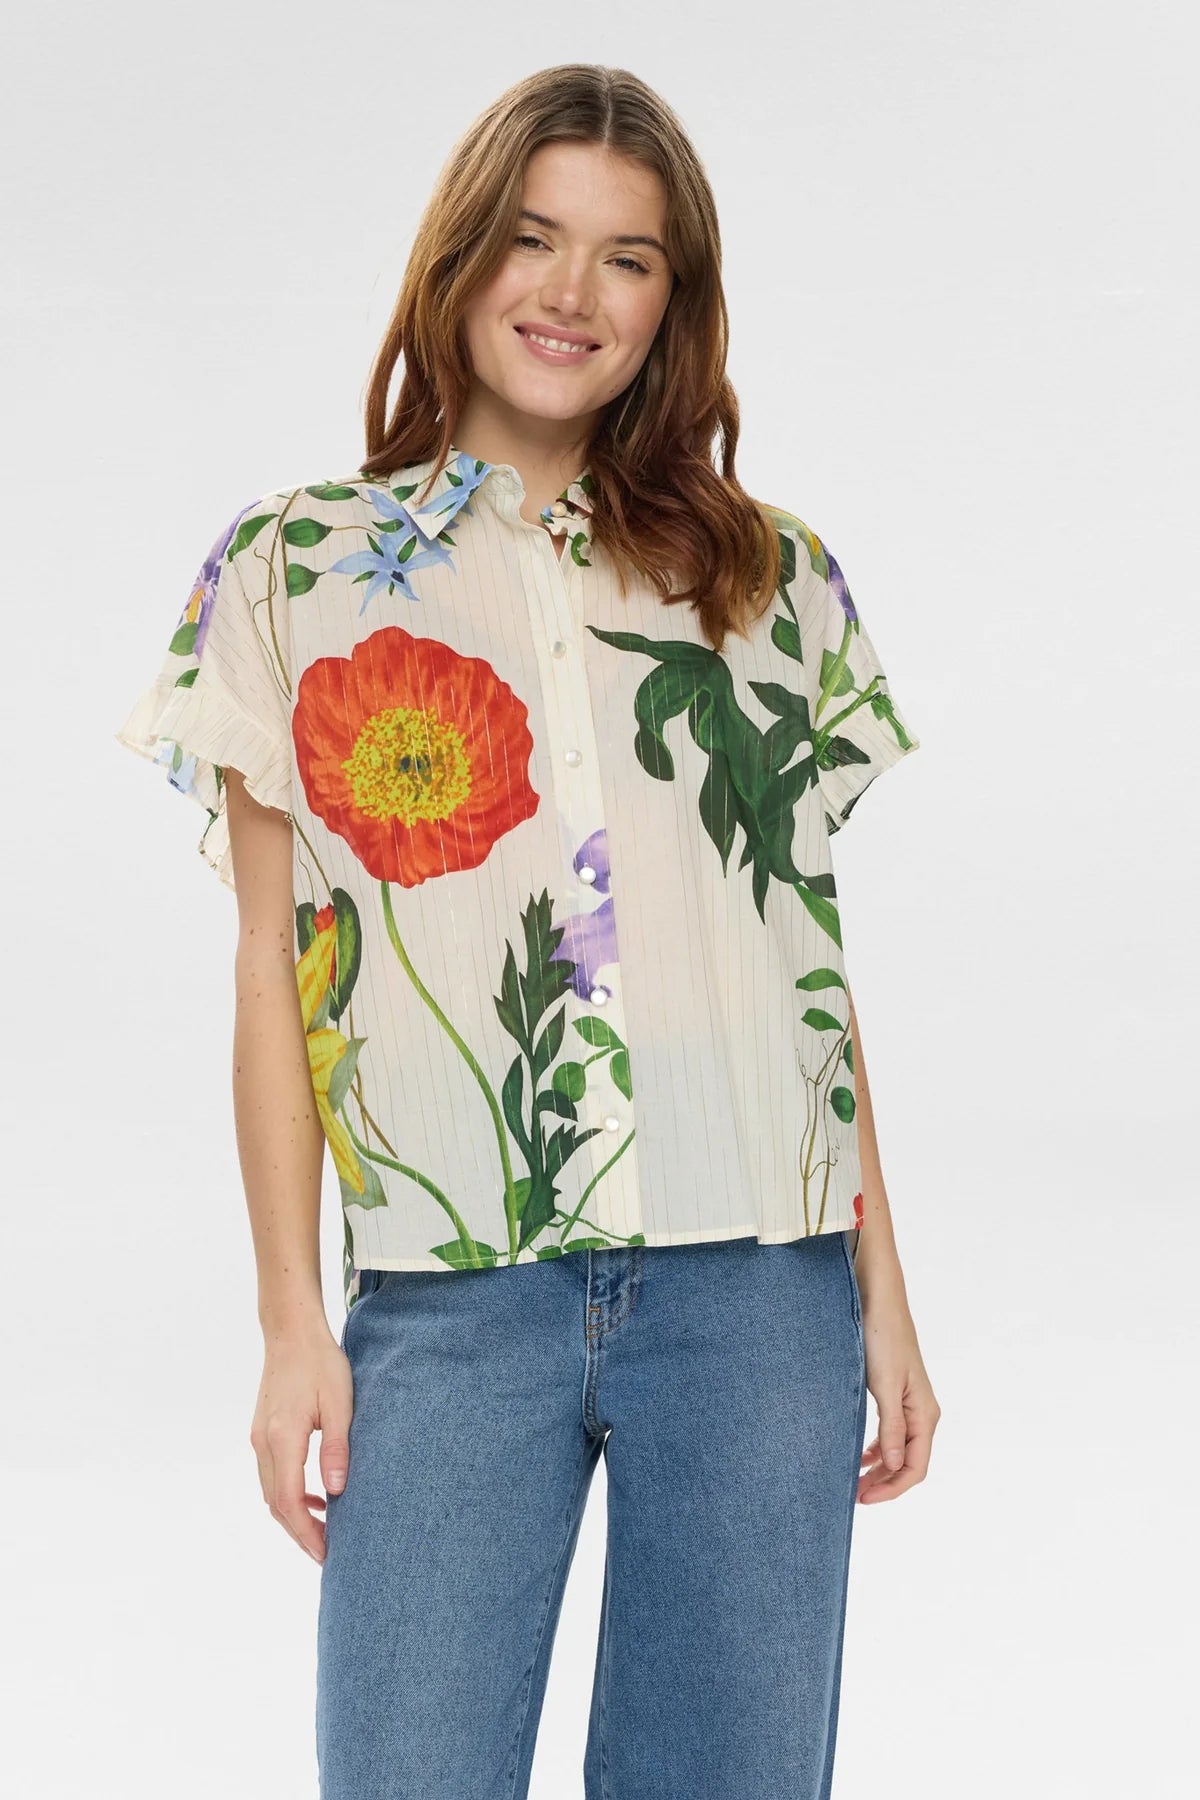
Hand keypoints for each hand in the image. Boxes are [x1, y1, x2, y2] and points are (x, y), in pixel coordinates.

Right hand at [249, 1322, 353, 1562]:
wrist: (291, 1332)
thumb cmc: (321, 1362)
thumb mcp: (339, 1403)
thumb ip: (336, 1448)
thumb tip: (336, 1492)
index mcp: (282, 1437)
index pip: (289, 1501)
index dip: (306, 1532)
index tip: (326, 1553)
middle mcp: (263, 1442)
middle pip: (276, 1504)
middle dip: (299, 1533)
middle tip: (327, 1554)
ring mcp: (258, 1438)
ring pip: (271, 1492)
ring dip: (294, 1515)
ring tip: (324, 1531)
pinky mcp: (261, 1432)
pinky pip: (272, 1475)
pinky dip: (289, 1494)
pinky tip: (315, 1496)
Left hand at [857, 1300, 940, 1504]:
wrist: (879, 1300)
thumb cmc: (883, 1339)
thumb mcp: (885, 1386)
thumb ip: (892, 1427)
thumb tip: (896, 1464)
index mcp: (924, 1414)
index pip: (915, 1467)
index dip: (892, 1489)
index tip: (864, 1499)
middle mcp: (921, 1412)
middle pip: (908, 1462)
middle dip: (883, 1482)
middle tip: (852, 1495)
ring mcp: (909, 1402)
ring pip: (898, 1448)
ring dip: (879, 1467)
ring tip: (853, 1480)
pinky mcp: (895, 1392)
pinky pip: (890, 1431)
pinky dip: (876, 1448)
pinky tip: (859, 1454)